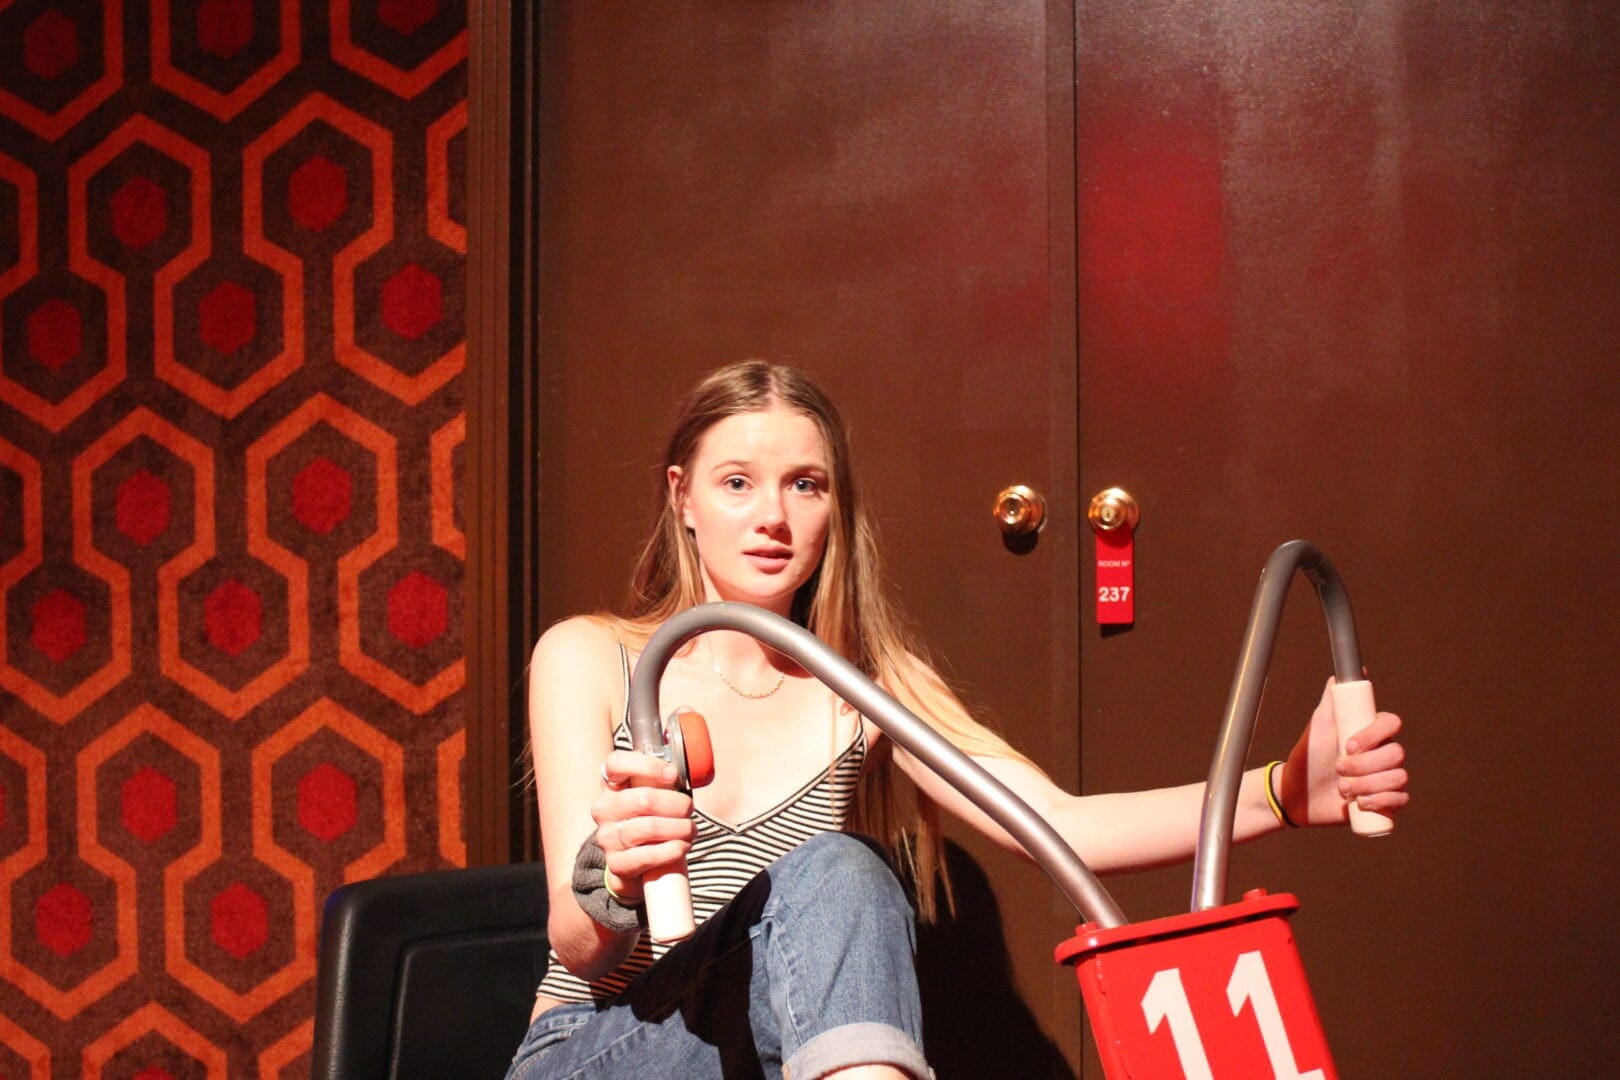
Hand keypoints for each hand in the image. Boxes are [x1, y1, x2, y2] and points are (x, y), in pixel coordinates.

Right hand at [592, 750, 695, 899]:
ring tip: (690, 829)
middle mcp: (604, 809)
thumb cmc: (651, 819)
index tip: (673, 774)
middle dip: (675, 803)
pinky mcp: (617, 863)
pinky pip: (646, 856)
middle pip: (641, 799)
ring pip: (648, 828)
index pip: (616, 763)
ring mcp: (608, 837)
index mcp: (612, 784)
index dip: (646, 765)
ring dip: (678, 827)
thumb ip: (666, 779)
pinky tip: (682, 846)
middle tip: (688, 808)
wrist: (636, 863)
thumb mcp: (655, 794)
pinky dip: (671, 850)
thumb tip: (693, 772)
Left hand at [1279, 678, 1408, 826]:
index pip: (1392, 724)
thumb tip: (1341, 675)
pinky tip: (1360, 802)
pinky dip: (1381, 801)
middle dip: (1365, 765)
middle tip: (1338, 768)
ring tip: (1342, 788)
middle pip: (1397, 754)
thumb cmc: (1308, 756)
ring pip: (1399, 778)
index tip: (1348, 744)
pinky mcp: (1386, 801)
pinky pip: (1400, 799)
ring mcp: (1386, 777)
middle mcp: (1383, 753)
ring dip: (1367, 784)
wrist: (1298, 793)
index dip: (1374, 735)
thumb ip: (1332, 699)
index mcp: (1371, 733)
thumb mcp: (1319, 726)